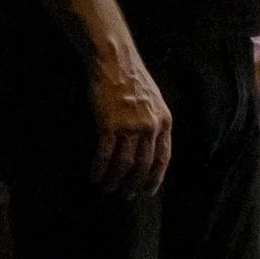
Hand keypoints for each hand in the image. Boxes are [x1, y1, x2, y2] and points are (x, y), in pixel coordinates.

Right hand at [89, 45, 171, 196]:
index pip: (163, 158)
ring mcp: (130, 126)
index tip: (148, 191)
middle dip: (135, 184)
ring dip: (115, 180)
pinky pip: (105, 154)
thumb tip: (150, 148)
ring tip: (108, 189)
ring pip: (124, 164)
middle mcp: (150, 127)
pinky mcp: (109, 124)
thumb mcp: (155, 103)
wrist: (116, 63)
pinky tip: (94, 177)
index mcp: (164, 122)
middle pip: (143, 165)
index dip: (155, 177)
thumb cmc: (133, 81)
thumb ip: (155, 124)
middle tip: (126, 195)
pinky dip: (99, 168)